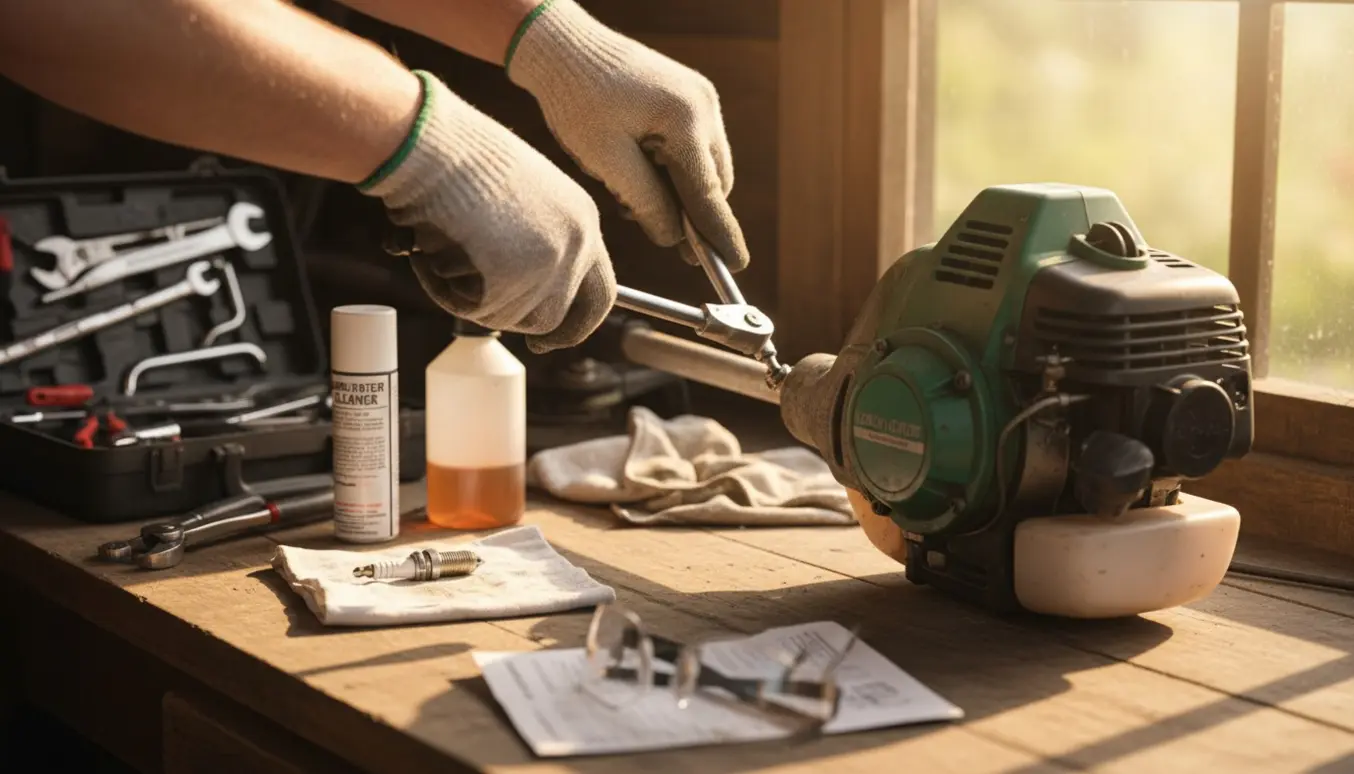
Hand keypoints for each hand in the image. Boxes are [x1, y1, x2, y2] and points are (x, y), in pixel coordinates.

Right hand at [362, 71, 614, 353]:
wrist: (426, 140)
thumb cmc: (453, 156)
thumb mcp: (516, 195)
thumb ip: (532, 239)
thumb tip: (519, 286)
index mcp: (582, 219)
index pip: (599, 293)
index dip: (573, 325)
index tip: (545, 341)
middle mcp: (576, 243)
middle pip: (553, 316)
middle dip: (514, 320)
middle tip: (480, 308)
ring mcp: (549, 263)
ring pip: (507, 317)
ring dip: (469, 297)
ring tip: (440, 249)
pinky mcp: (514, 279)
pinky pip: (474, 310)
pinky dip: (445, 290)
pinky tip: (430, 251)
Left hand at [507, 0, 749, 270]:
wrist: (565, 47)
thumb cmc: (577, 100)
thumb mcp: (606, 161)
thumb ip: (646, 203)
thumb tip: (674, 239)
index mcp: (684, 122)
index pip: (709, 196)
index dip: (720, 236)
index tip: (735, 266)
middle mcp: (703, 107)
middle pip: (714, 184)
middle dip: (691, 213)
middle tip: (651, 228)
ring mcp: (701, 98)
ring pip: (706, 167)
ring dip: (680, 191)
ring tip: (630, 189)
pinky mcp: (691, 96)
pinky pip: (695, 147)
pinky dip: (675, 168)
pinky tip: (638, 167)